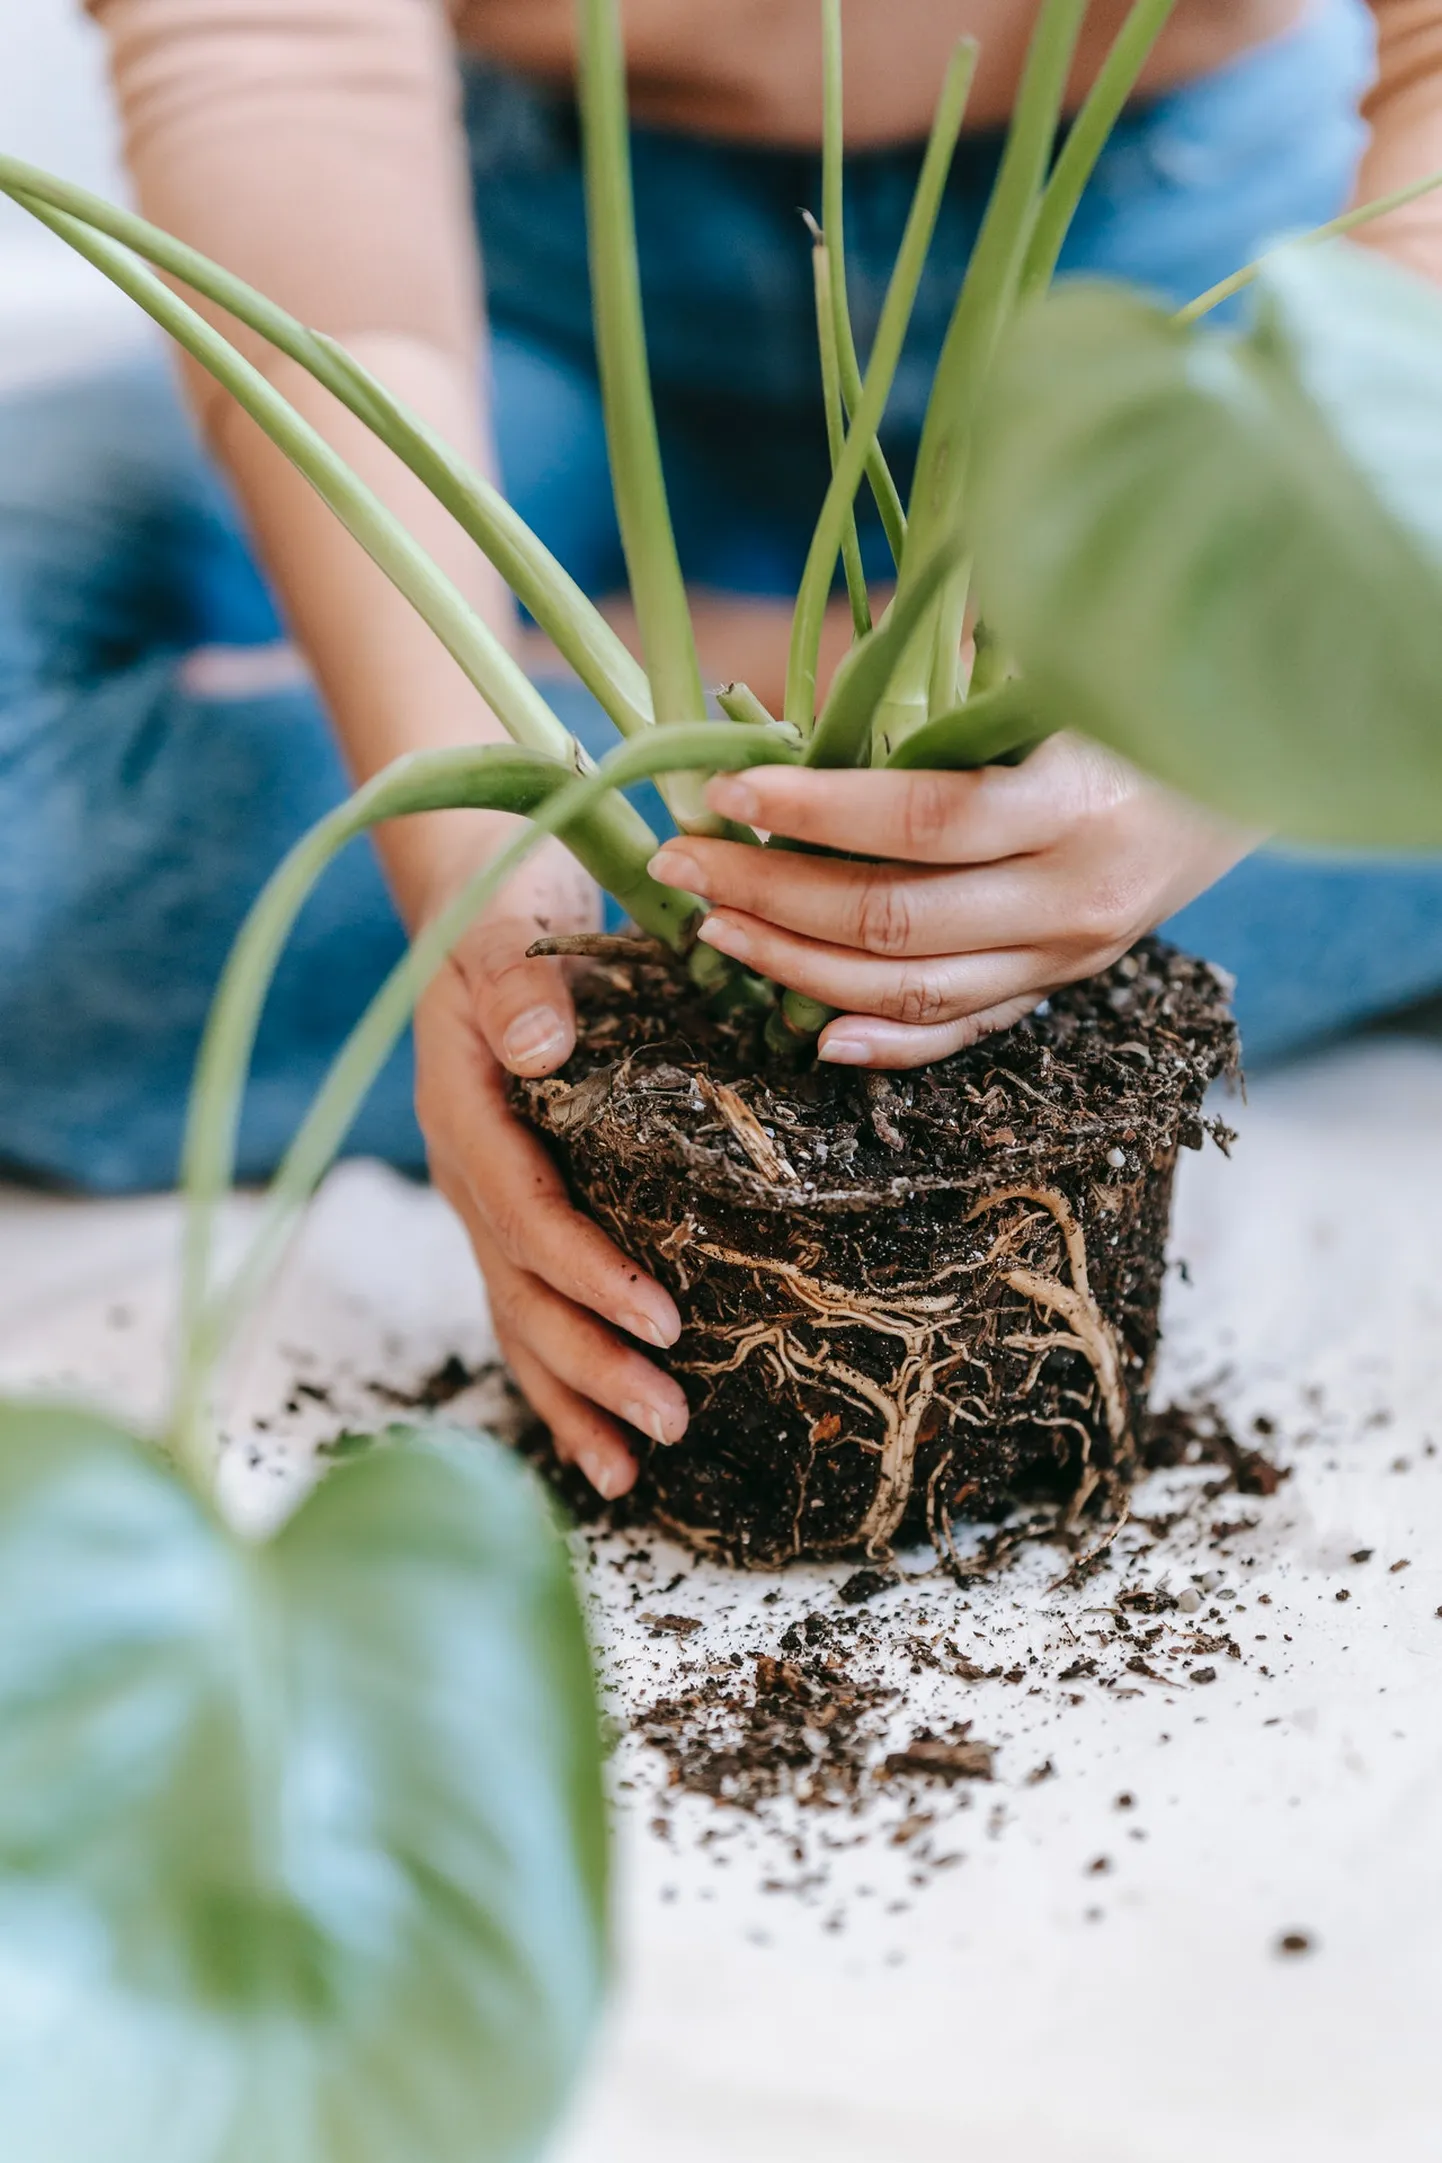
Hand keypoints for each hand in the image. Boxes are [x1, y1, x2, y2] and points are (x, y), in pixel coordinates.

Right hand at [413, 839, 689, 1496]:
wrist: (477, 906)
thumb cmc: (506, 912)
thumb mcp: (509, 928)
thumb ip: (519, 984)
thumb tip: (539, 1046)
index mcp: (468, 1113)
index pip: (525, 1211)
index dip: (586, 1272)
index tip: (659, 1319)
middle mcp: (469, 1171)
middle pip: (523, 1290)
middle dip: (591, 1364)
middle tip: (669, 1418)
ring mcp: (485, 1201)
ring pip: (520, 1317)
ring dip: (574, 1395)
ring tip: (629, 1472)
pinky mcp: (512, 1212)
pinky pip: (529, 1307)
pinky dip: (563, 1377)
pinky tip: (606, 1443)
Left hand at [647, 733, 1253, 1067]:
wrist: (1254, 760)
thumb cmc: (1141, 692)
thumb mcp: (1070, 668)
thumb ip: (958, 680)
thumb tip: (813, 683)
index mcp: (1077, 802)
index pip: (922, 819)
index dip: (814, 808)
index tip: (726, 788)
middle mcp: (1075, 894)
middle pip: (895, 915)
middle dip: (770, 891)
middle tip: (682, 864)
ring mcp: (1070, 954)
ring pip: (913, 987)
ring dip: (798, 963)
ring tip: (715, 930)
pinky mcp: (1063, 983)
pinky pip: (965, 1031)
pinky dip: (886, 1041)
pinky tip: (809, 1031)